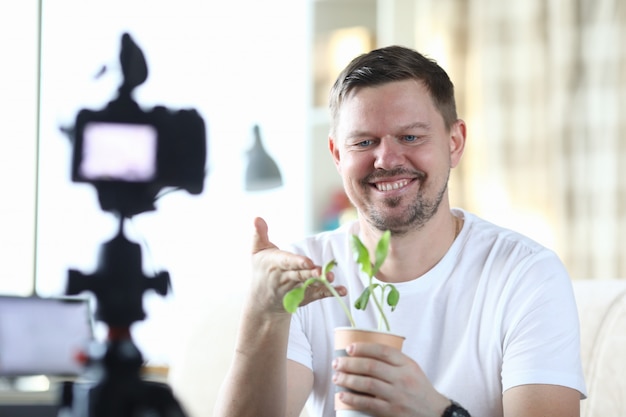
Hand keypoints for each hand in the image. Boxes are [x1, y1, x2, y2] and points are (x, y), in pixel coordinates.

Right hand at [250, 217, 346, 313]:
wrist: (262, 301)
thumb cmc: (262, 269)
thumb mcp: (257, 251)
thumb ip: (259, 234)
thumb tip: (257, 217)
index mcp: (275, 265)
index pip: (287, 262)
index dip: (297, 262)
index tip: (308, 262)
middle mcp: (285, 278)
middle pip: (299, 275)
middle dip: (310, 274)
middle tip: (322, 271)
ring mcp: (296, 289)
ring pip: (309, 286)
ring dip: (321, 282)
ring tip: (331, 278)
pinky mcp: (305, 297)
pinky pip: (318, 295)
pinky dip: (329, 292)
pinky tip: (342, 291)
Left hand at [332, 342, 450, 416]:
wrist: (435, 413)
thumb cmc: (419, 389)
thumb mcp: (412, 369)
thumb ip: (393, 360)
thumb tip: (364, 351)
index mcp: (407, 364)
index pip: (382, 351)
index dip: (363, 348)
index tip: (349, 348)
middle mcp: (402, 379)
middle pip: (371, 366)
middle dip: (350, 363)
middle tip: (337, 363)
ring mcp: (397, 396)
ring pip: (367, 384)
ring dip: (348, 380)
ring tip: (337, 378)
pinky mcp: (392, 412)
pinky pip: (369, 404)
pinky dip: (353, 399)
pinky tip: (342, 395)